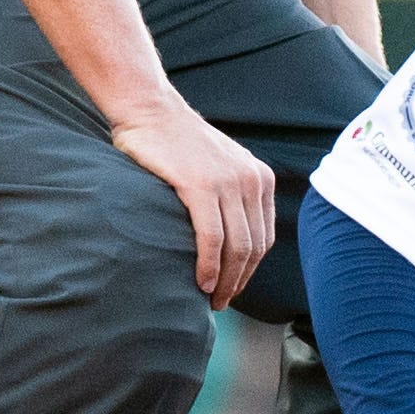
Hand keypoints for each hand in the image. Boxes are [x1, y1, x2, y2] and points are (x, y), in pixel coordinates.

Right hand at [110, 97, 275, 307]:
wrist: (150, 110)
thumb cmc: (177, 144)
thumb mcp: (220, 166)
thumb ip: (231, 194)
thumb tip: (230, 239)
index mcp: (260, 178)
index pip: (264, 238)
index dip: (250, 270)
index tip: (232, 288)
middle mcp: (252, 180)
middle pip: (253, 247)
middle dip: (239, 282)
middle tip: (220, 303)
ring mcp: (229, 182)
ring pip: (236, 247)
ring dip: (225, 281)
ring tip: (210, 299)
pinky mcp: (201, 185)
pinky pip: (211, 237)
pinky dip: (208, 266)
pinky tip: (201, 282)